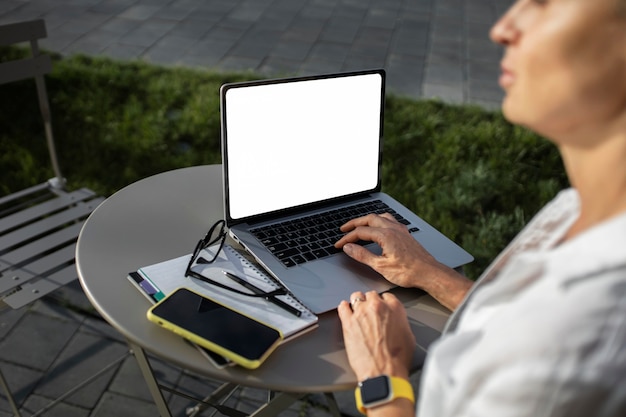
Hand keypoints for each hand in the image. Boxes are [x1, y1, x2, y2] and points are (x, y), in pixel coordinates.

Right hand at [335, 213, 472, 310]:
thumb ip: (362, 255)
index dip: (347, 238)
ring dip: (367, 220)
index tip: (338, 244)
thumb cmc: (408, 272)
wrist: (428, 273)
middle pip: (368, 219)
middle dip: (354, 224)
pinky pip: (389, 220)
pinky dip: (379, 221)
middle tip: (343, 229)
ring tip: (359, 225)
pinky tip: (379, 227)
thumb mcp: (381, 266)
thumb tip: (349, 248)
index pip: (360, 232)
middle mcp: (393, 229)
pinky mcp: (405, 233)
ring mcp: (400, 230)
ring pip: (379, 217)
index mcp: (385, 235)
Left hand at [337, 290, 414, 381]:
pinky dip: (344, 308)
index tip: (382, 307)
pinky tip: (345, 310)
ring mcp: (361, 313)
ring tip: (357, 311)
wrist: (383, 372)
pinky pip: (342, 307)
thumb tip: (396, 322)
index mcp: (394, 308)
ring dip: (357, 303)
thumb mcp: (408, 336)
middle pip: (371, 295)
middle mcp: (377, 306)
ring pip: (356, 297)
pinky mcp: (348, 322)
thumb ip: (400, 322)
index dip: (384, 302)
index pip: (387, 296)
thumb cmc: (397, 360)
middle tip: (370, 312)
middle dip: (370, 302)